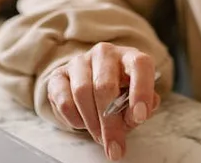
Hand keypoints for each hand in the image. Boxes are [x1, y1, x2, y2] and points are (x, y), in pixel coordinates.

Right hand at [46, 43, 160, 160]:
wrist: (91, 84)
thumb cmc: (120, 93)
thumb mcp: (136, 101)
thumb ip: (141, 108)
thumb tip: (135, 115)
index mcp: (129, 57)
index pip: (140, 65)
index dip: (141, 91)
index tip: (140, 117)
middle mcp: (105, 53)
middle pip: (105, 86)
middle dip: (110, 123)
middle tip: (114, 146)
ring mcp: (80, 61)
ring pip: (82, 92)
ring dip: (92, 122)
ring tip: (99, 136)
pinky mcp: (59, 74)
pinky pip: (64, 100)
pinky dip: (74, 119)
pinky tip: (83, 122)